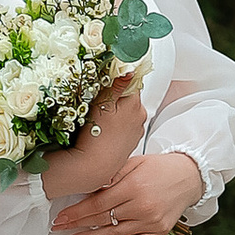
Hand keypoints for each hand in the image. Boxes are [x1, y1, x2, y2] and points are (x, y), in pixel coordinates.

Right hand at [38, 73, 146, 208]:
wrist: (93, 166)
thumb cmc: (95, 135)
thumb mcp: (102, 104)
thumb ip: (117, 85)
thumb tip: (130, 68)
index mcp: (136, 104)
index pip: (131, 82)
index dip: (117, 80)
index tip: (105, 83)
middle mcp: (141, 116)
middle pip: (129, 97)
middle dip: (116, 97)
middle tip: (98, 103)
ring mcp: (137, 130)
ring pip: (126, 112)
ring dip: (116, 112)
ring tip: (99, 120)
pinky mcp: (131, 142)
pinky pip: (124, 126)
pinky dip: (116, 126)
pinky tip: (104, 131)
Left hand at [59, 149, 200, 234]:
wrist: (189, 175)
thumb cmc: (158, 167)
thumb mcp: (133, 162)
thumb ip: (111, 175)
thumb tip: (88, 187)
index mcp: (133, 186)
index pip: (97, 203)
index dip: (76, 212)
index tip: (61, 217)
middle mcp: (141, 206)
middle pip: (102, 219)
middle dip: (78, 224)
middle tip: (59, 228)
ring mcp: (150, 221)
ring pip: (114, 233)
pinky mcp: (158, 232)